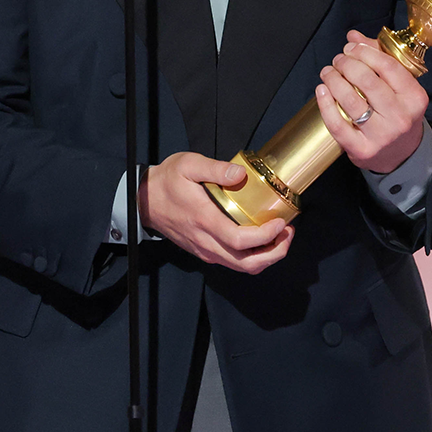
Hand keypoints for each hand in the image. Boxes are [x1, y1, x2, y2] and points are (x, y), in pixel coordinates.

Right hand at [138, 152, 292, 273]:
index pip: (240, 241)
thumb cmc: (167, 182)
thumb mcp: (188, 165)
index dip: (266, 236)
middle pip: (246, 263)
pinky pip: (233, 262)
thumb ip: (215, 169)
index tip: (281, 223)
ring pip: (241, 266)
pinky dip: (253, 256)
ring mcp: (205, 250)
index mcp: (204, 221)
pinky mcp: (205, 251)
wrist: (143, 201)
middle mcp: (206, 242)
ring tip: (280, 236)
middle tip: (288, 233)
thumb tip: (240, 174)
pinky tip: (261, 238)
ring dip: (266, 257)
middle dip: (274, 253)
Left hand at [316, 30, 427, 173]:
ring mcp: (381, 136)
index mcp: (414, 97)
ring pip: (350, 101)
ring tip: (327, 72)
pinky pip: (338, 125)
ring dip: (333, 80)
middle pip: (367, 81)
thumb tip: (353, 36)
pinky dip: (325, 104)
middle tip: (338, 60)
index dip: (365, 52)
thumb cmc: (398, 112)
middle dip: (346, 64)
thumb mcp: (400, 87)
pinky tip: (321, 90)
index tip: (351, 47)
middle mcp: (400, 117)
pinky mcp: (362, 150)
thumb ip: (378, 57)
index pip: (388, 66)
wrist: (402, 155)